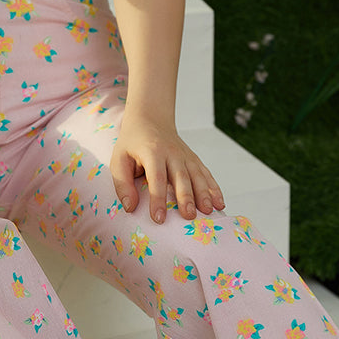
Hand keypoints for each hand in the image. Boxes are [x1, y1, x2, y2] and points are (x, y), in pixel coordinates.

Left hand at [110, 110, 225, 223]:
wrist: (150, 120)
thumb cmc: (132, 144)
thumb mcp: (119, 160)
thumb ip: (122, 183)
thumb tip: (131, 207)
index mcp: (152, 152)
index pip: (156, 178)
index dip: (158, 199)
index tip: (159, 218)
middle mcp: (172, 153)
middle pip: (181, 177)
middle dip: (186, 197)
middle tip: (188, 216)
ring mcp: (185, 155)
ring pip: (197, 175)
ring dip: (204, 194)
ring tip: (208, 212)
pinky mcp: (193, 159)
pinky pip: (206, 174)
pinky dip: (214, 188)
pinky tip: (219, 203)